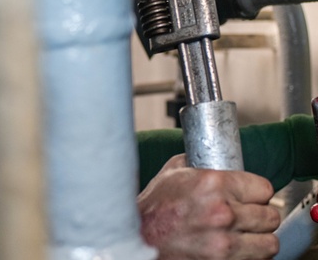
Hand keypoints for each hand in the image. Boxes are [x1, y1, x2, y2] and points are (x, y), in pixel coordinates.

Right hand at [138, 154, 279, 259]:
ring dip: (258, 238)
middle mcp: (222, 212)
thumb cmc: (153, 209)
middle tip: (245, 216)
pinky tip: (234, 247)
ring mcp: (224, 242)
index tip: (249, 196)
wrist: (137, 240)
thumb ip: (199, 164)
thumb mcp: (172, 173)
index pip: (264, 188)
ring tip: (243, 234)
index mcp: (212, 184)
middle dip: (259, 215)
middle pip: (270, 215)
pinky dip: (249, 255)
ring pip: (269, 242)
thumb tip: (215, 157)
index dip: (255, 192)